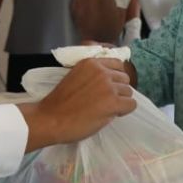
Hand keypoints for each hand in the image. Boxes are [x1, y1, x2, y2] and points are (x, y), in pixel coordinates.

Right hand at [19, 58, 135, 149]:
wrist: (50, 119)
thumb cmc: (60, 102)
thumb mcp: (76, 76)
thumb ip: (93, 74)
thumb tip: (111, 80)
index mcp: (91, 62)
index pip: (117, 64)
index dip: (114, 77)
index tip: (107, 87)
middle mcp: (102, 71)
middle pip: (125, 79)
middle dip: (118, 90)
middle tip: (105, 101)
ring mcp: (108, 86)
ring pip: (129, 92)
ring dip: (121, 101)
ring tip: (105, 108)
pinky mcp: (113, 102)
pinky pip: (131, 105)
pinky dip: (124, 111)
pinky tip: (111, 114)